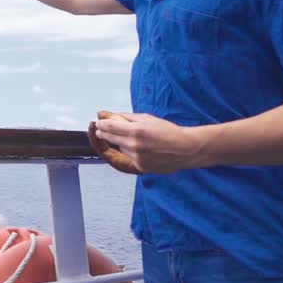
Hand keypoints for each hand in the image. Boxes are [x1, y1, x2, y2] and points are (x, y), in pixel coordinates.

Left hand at [91, 112, 209, 173]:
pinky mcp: (141, 167)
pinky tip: (137, 147)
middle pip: (110, 138)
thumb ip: (126, 117)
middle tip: (100, 129)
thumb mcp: (147, 118)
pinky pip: (128, 157)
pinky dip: (128, 151)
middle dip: (103, 133)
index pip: (110, 127)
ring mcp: (137, 158)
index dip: (101, 124)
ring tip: (126, 137)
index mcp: (136, 131)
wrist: (185, 149)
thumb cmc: (168, 131)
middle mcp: (134, 145)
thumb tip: (107, 115)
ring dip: (118, 142)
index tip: (97, 122)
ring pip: (119, 148)